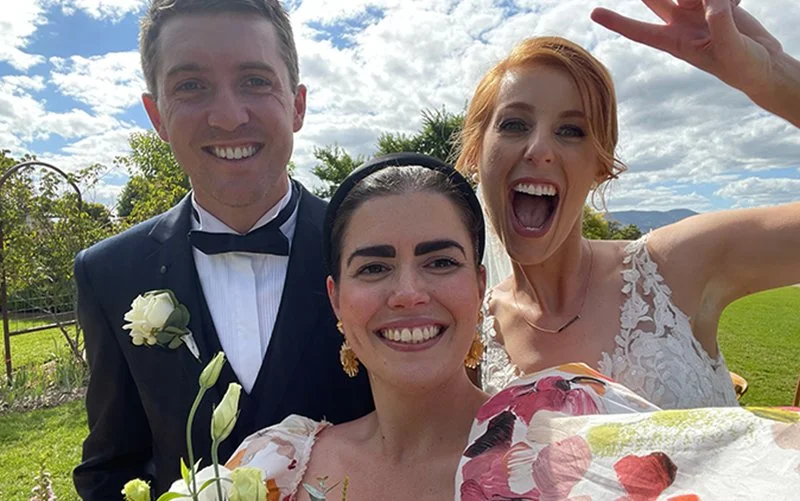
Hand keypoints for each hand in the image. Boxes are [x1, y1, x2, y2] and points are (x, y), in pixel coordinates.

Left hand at [591, 0, 782, 97]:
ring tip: (728, 6)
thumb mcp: (731, 50)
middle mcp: (680, 23)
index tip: (594, 13)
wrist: (763, 64)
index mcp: (674, 42)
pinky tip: (739, 5)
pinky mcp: (715, 0)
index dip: (617, 22)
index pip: (640, 31)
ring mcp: (696, 9)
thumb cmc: (743, 66)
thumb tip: (713, 2)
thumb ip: (720, 25)